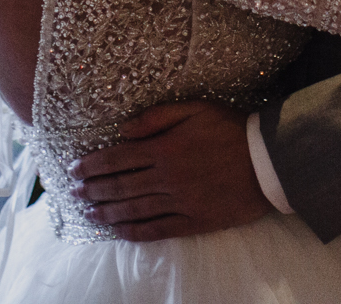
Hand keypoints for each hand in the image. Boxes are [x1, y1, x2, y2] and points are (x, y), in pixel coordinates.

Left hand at [70, 100, 269, 241]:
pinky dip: (135, 231)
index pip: (118, 158)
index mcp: (165, 148)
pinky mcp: (194, 221)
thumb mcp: (195, 109)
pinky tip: (119, 231)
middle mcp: (167, 178)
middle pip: (120, 185)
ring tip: (88, 212)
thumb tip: (124, 129)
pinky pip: (158, 230)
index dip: (92, 164)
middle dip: (92, 188)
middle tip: (72, 193)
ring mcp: (180, 202)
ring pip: (134, 209)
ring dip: (107, 211)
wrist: (268, 161)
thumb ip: (157, 117)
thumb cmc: (231, 129)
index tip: (73, 168)